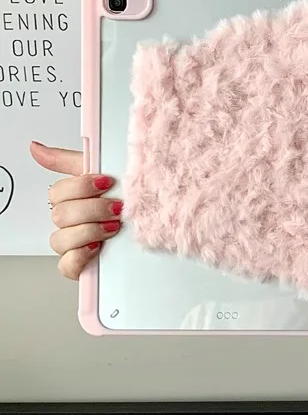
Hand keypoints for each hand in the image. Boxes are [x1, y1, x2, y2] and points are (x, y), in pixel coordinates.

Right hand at [30, 142, 121, 279]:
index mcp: (77, 199)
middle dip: (92, 209)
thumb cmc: (134, 198)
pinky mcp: (83, 265)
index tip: (106, 182)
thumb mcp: (109, 170)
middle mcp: (74, 221)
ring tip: (114, 227)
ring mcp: (77, 243)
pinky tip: (96, 247)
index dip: (81, 187)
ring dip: (89, 231)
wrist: (164, 220)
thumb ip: (70, 160)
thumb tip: (36, 148)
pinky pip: (66, 266)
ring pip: (59, 240)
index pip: (58, 192)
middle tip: (117, 208)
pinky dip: (79, 256)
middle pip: (59, 215)